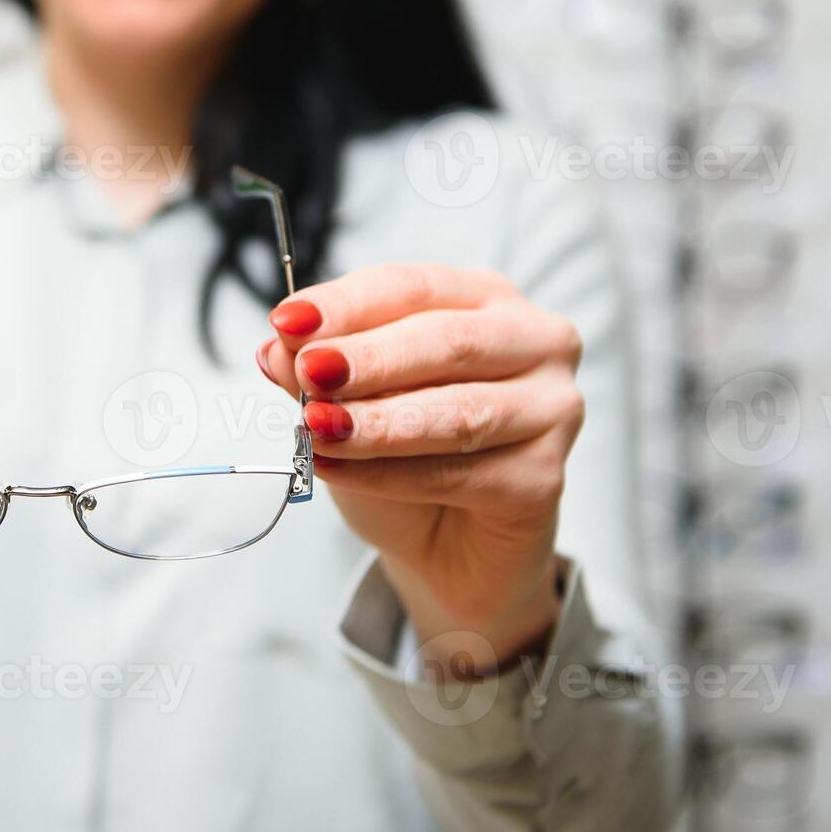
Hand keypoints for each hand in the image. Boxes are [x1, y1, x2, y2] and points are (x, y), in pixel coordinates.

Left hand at [257, 263, 582, 672]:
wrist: (443, 545)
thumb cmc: (403, 454)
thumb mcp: (347, 400)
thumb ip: (318, 369)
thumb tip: (279, 349)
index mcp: (485, 300)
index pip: (414, 287)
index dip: (349, 303)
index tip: (288, 320)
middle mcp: (534, 343)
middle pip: (448, 342)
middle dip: (370, 359)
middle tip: (309, 372)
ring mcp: (551, 410)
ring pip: (457, 412)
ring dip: (378, 422)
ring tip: (317, 428)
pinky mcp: (545, 478)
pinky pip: (458, 474)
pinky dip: (388, 475)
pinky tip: (338, 471)